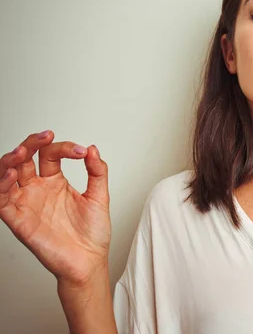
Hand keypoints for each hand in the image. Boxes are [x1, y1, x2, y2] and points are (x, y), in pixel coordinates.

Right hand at [0, 130, 110, 286]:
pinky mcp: (18, 221)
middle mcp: (38, 189)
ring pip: (7, 175)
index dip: (64, 148)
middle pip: (24, 159)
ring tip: (21, 152)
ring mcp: (26, 203)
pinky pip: (1, 201)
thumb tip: (93, 149)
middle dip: (30, 144)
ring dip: (10, 161)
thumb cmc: (92, 233)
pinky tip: (11, 174)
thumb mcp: (99, 196)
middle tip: (45, 136)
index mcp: (55, 181)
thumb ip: (97, 172)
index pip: (50, 154)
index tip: (82, 152)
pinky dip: (2, 186)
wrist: (89, 261)